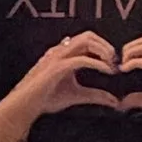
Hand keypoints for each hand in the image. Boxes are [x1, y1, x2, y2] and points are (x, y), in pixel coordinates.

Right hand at [0, 35, 118, 141]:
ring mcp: (58, 57)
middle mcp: (61, 51)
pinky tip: (107, 71)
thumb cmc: (45, 99)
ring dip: (103, 50)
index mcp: (64, 54)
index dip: (104, 48)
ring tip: (112, 65)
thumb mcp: (77, 96)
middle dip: (106, 46)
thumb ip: (95, 95)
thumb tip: (115, 101)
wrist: (25, 106)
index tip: (114, 63)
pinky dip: (98, 63)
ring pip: (86, 41)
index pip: (87, 40)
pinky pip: (82, 59)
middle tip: (116, 62)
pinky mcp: (57, 67)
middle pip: (88, 36)